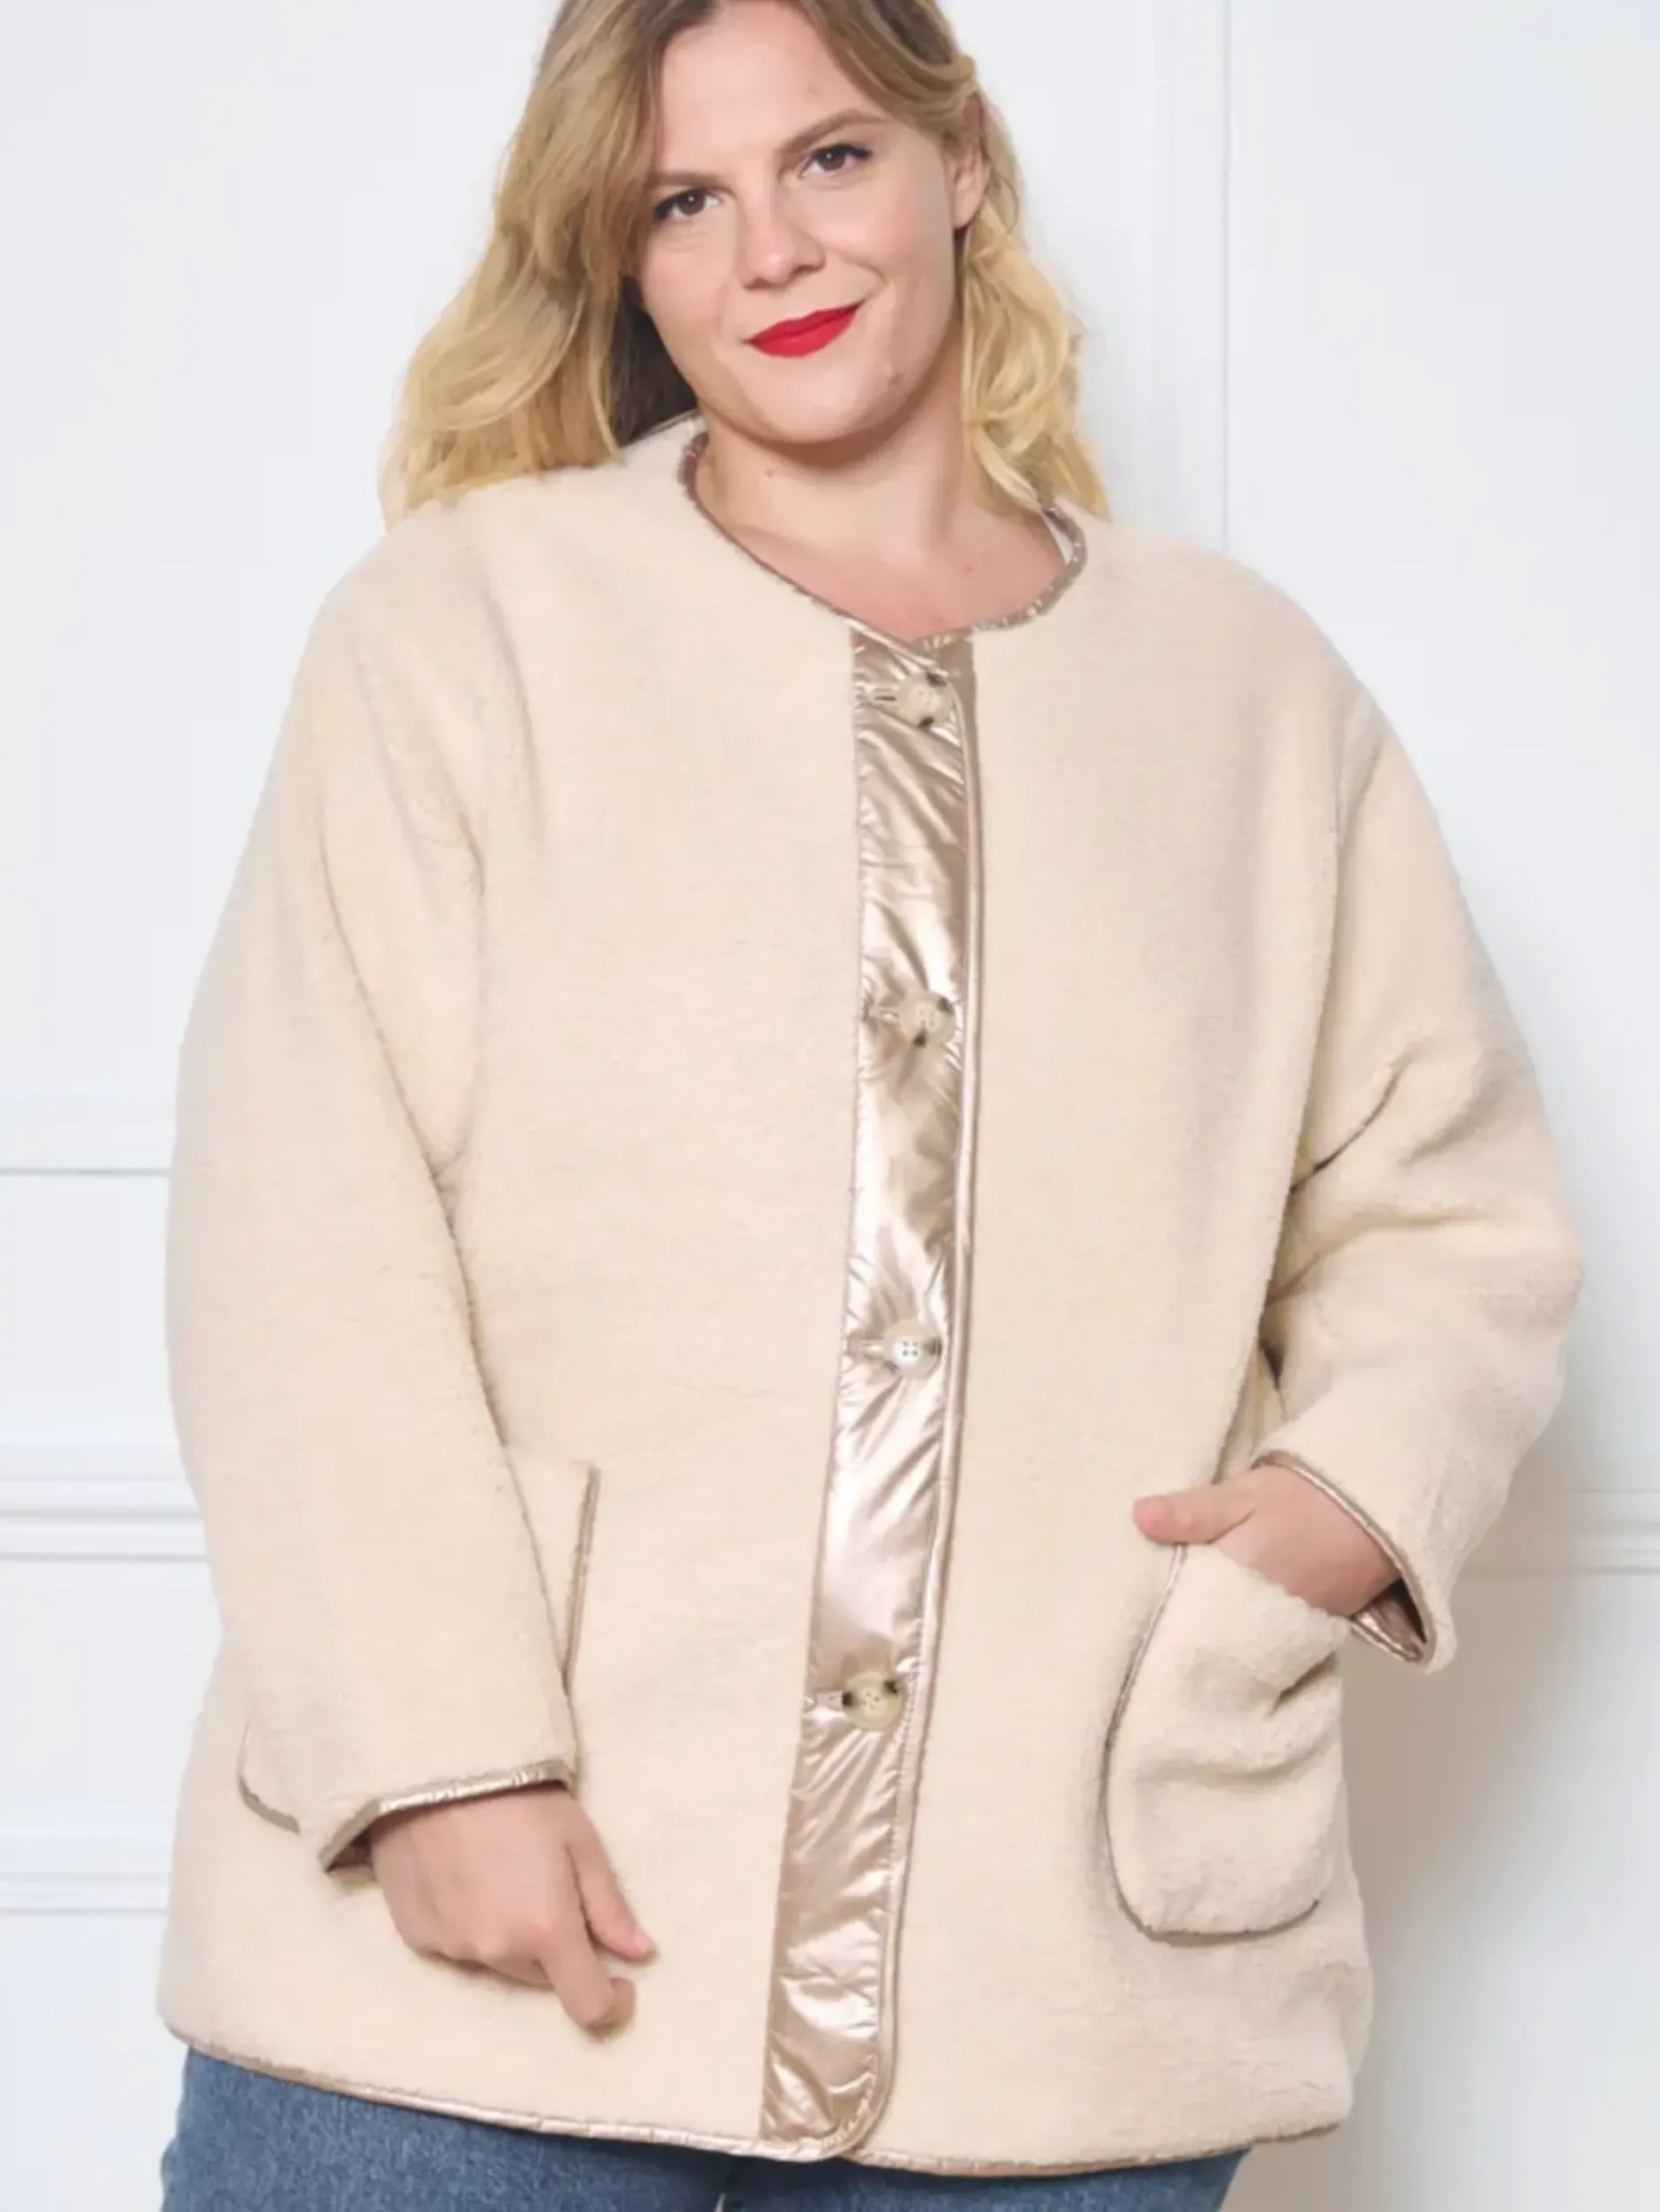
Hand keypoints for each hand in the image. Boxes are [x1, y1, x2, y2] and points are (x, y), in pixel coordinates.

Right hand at [367, 1782, 654, 2032]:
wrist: (437, 1765)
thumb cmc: (521, 1796)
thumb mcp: (580, 1841)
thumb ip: (609, 1906)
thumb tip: (639, 1953)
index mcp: (546, 1931)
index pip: (587, 2005)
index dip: (611, 2003)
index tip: (621, 1982)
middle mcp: (496, 1952)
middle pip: (542, 1978)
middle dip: (557, 1950)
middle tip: (553, 1891)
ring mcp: (451, 1947)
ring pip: (499, 1963)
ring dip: (512, 1938)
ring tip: (504, 1875)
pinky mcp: (417, 1935)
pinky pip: (457, 1947)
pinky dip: (471, 1926)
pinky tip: (466, 1877)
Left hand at [1131, 1459, 1398, 1619]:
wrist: (1380, 1502)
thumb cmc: (1304, 1495)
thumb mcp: (1244, 1493)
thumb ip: (1194, 1511)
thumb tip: (1138, 1518)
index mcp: (1239, 1580)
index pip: (1187, 1615)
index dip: (1162, 1619)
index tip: (1135, 1620)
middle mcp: (1264, 1616)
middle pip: (1213, 1635)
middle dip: (1187, 1632)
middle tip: (1151, 1630)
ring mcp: (1294, 1627)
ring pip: (1241, 1640)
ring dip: (1218, 1636)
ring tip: (1183, 1632)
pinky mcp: (1318, 1628)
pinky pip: (1271, 1639)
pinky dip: (1251, 1635)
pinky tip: (1231, 1627)